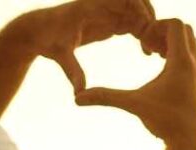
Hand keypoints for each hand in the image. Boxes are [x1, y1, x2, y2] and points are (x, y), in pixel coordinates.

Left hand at [11, 0, 158, 93]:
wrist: (39, 33)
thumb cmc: (49, 42)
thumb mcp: (61, 57)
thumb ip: (73, 72)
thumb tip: (79, 94)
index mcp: (90, 7)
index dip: (139, 8)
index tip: (147, 28)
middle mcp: (101, 7)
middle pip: (134, 2)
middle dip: (149, 17)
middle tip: (156, 41)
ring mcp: (106, 14)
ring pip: (136, 14)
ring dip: (148, 28)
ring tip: (154, 50)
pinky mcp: (108, 22)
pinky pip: (132, 23)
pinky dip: (142, 34)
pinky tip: (147, 53)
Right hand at [75, 19, 195, 149]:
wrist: (192, 144)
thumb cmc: (167, 124)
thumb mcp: (134, 105)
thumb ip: (106, 97)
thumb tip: (78, 98)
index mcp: (181, 62)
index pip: (175, 24)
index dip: (156, 27)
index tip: (143, 45)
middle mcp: (194, 64)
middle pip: (185, 29)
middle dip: (164, 32)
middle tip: (148, 47)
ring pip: (191, 42)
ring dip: (172, 43)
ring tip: (154, 56)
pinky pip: (192, 57)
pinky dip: (177, 55)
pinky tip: (162, 69)